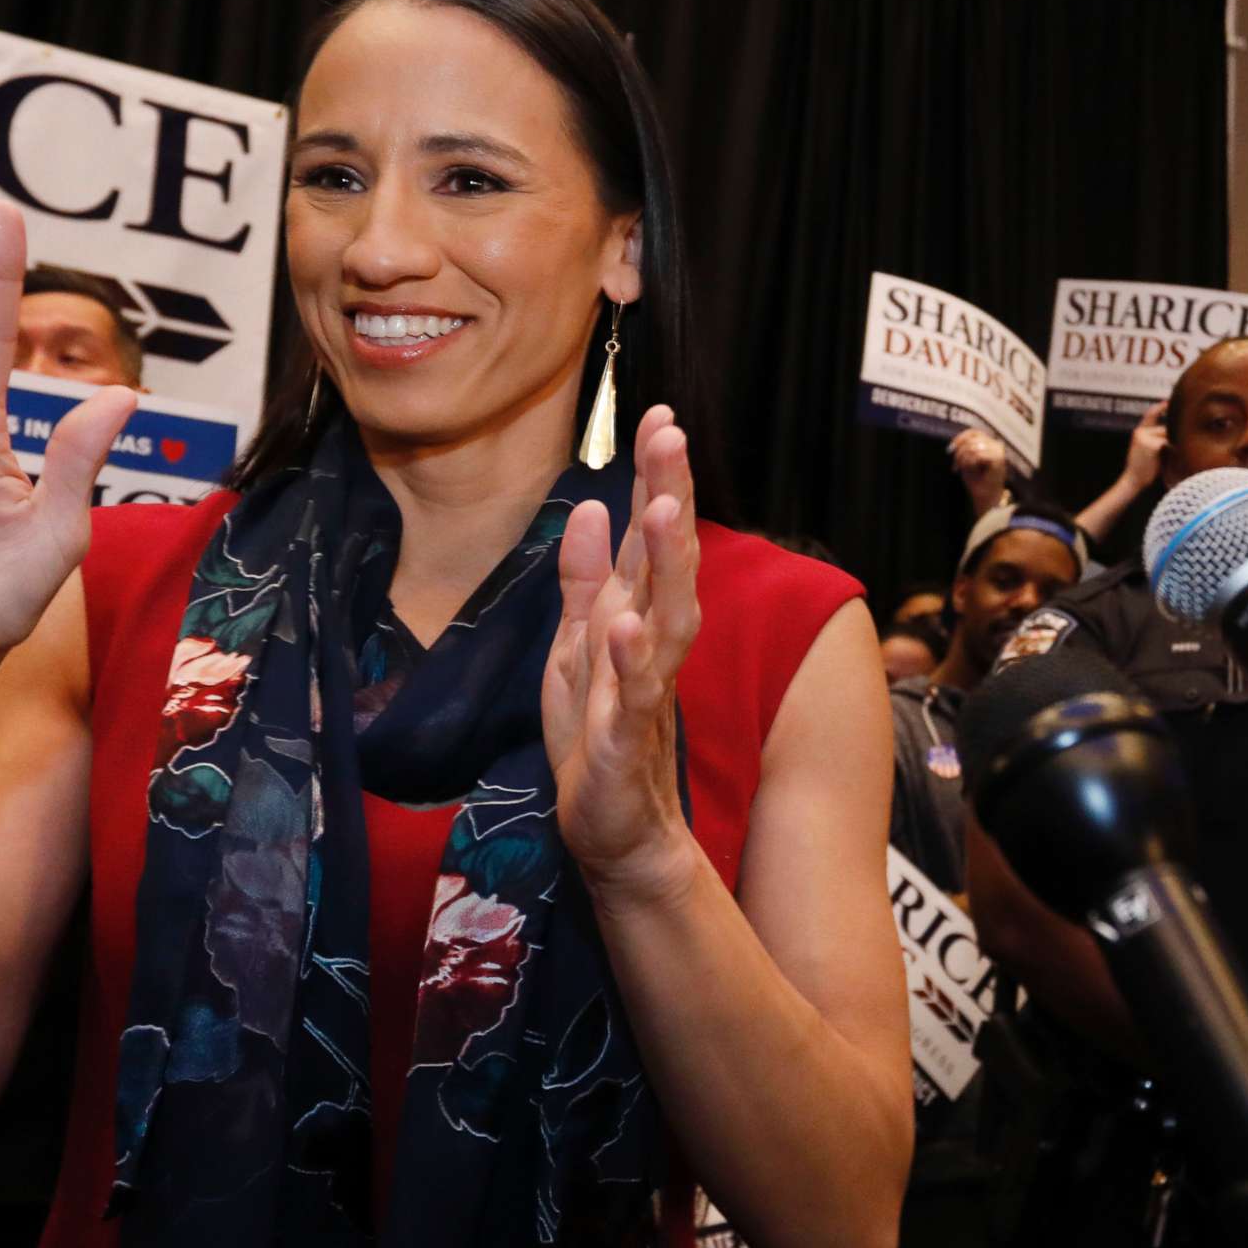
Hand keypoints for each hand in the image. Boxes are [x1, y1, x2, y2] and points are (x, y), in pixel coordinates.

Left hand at [546, 406, 704, 904]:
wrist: (613, 833)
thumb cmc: (598, 736)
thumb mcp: (576, 646)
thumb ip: (584, 580)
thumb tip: (594, 507)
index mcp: (637, 617)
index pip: (652, 539)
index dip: (657, 479)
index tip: (659, 415)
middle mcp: (651, 646)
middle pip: (670, 563)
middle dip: (671, 497)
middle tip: (672, 436)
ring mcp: (644, 693)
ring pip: (665, 619)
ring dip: (664, 566)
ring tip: (661, 511)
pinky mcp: (625, 743)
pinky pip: (634, 697)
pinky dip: (632, 661)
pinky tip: (627, 625)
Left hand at [947, 428, 1007, 514]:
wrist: (986, 497)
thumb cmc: (977, 481)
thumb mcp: (966, 461)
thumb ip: (964, 449)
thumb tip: (955, 443)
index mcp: (990, 443)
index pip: (973, 432)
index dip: (960, 438)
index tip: (949, 449)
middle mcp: (996, 445)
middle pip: (971, 440)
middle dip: (959, 453)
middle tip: (956, 466)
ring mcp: (998, 451)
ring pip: (973, 447)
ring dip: (963, 459)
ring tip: (963, 469)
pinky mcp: (999, 458)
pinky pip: (978, 455)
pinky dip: (970, 463)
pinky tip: (971, 470)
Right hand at [1122, 401, 1168, 488]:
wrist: (1133, 481)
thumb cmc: (1143, 469)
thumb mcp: (1147, 449)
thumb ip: (1156, 438)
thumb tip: (1174, 432)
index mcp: (1138, 432)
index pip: (1150, 415)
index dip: (1160, 408)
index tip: (1168, 402)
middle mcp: (1140, 432)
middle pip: (1165, 430)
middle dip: (1170, 440)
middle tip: (1165, 454)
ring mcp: (1145, 438)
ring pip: (1168, 437)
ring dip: (1170, 446)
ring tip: (1162, 459)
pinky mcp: (1152, 445)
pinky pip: (1168, 444)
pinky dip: (1170, 451)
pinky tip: (1163, 459)